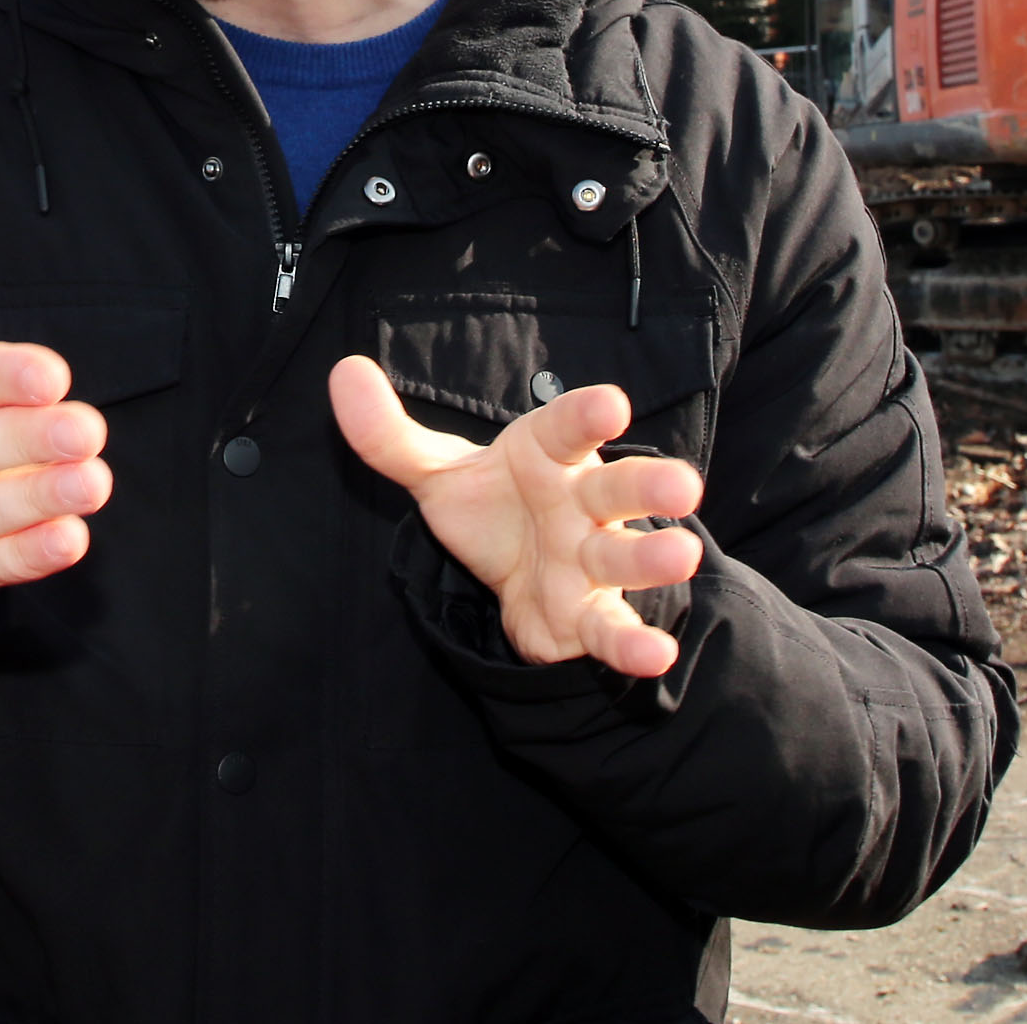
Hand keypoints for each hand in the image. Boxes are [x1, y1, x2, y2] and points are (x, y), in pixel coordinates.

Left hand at [329, 357, 702, 677]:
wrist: (515, 580)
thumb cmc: (493, 508)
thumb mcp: (437, 473)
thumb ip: (388, 433)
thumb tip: (343, 371)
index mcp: (549, 456)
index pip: (569, 429)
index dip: (587, 416)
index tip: (611, 404)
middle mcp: (581, 505)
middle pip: (618, 490)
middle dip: (648, 487)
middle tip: (684, 484)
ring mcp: (591, 561)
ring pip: (624, 557)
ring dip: (653, 558)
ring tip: (682, 557)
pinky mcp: (590, 616)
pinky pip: (613, 628)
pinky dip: (634, 644)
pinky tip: (655, 655)